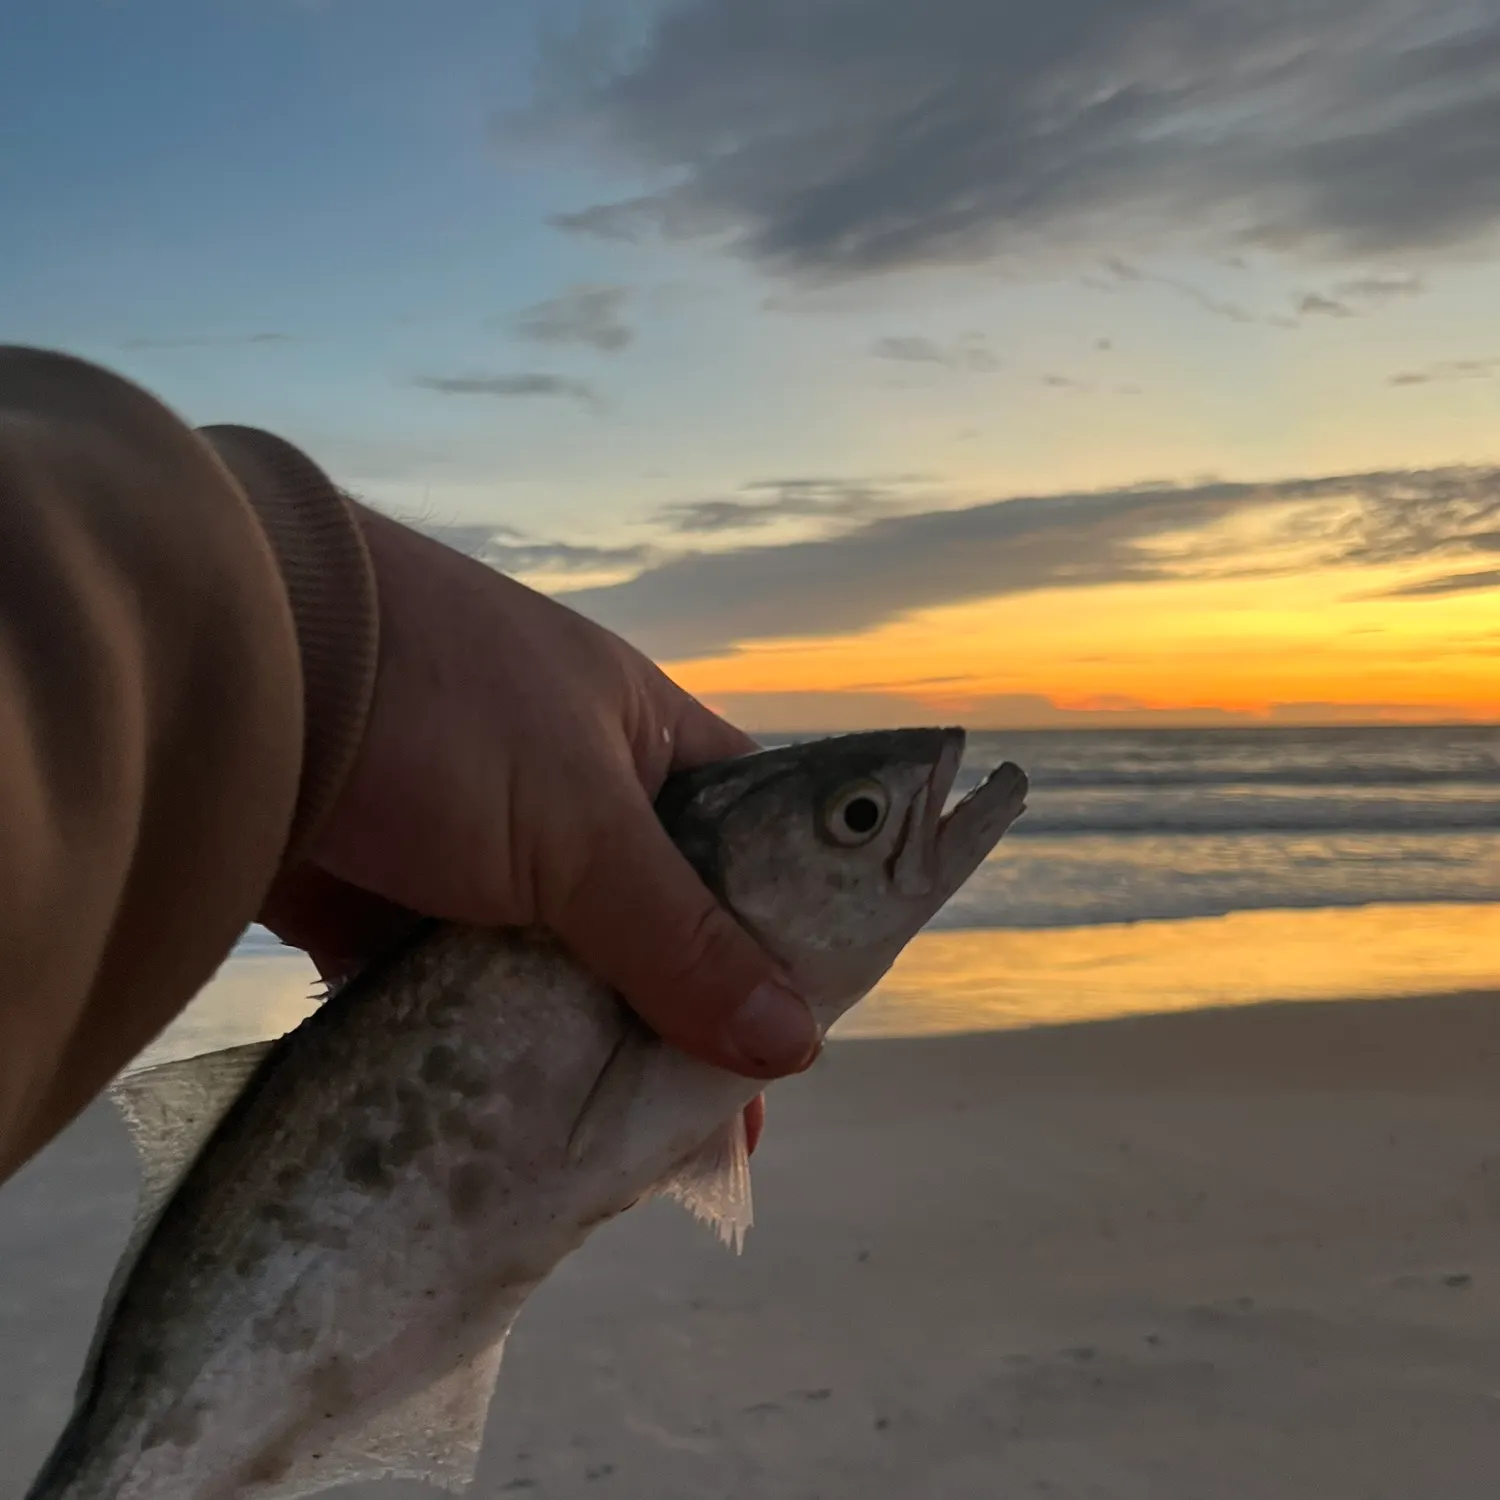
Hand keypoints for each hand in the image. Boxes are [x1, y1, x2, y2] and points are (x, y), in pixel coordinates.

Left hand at [257, 506, 817, 1135]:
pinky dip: (493, 1051)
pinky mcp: (395, 912)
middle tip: (716, 1127)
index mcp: (642, 744)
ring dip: (588, 1043)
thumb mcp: (583, 824)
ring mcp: (479, 858)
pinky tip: (525, 1121)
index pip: (751, 845)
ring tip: (632, 1151)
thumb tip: (794, 1041)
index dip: (787, 933)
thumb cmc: (444, 714)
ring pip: (562, 970)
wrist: (235, 681)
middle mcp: (571, 799)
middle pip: (658, 924)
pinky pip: (466, 999)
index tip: (800, 1034)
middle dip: (685, 1014)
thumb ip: (683, 937)